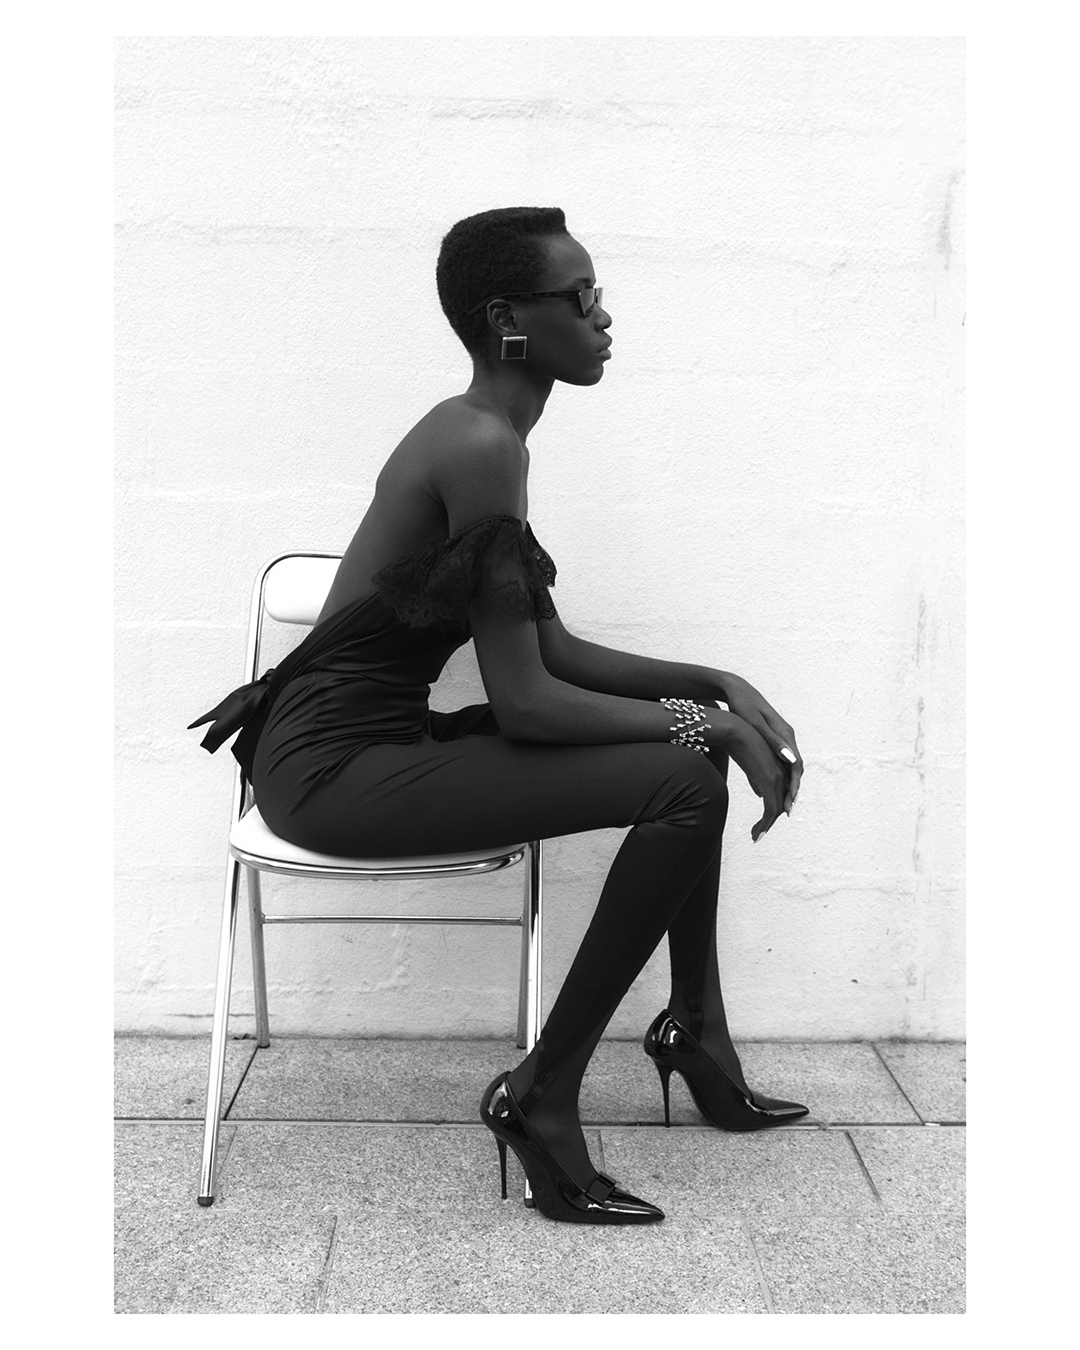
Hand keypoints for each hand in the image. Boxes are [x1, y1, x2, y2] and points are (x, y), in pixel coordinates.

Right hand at [714, 716, 786, 841]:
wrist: (734, 729)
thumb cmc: (737, 740)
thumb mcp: (749, 762)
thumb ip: (757, 778)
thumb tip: (760, 793)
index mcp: (778, 766)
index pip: (780, 793)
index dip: (774, 809)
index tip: (764, 822)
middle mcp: (782, 772)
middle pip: (780, 803)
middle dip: (769, 821)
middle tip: (757, 834)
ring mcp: (777, 776)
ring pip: (776, 809)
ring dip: (766, 825)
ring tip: (755, 836)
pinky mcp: (770, 780)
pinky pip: (770, 808)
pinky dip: (765, 823)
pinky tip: (756, 832)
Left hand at [718, 673, 803, 814]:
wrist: (736, 689)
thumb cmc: (743, 705)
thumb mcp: (756, 724)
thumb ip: (773, 742)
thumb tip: (790, 759)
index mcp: (786, 734)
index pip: (796, 766)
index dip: (794, 787)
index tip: (789, 805)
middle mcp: (787, 736)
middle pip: (794, 769)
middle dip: (791, 791)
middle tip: (785, 812)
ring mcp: (780, 737)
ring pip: (787, 767)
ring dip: (784, 786)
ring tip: (778, 806)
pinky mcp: (771, 738)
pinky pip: (778, 761)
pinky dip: (776, 777)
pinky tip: (767, 789)